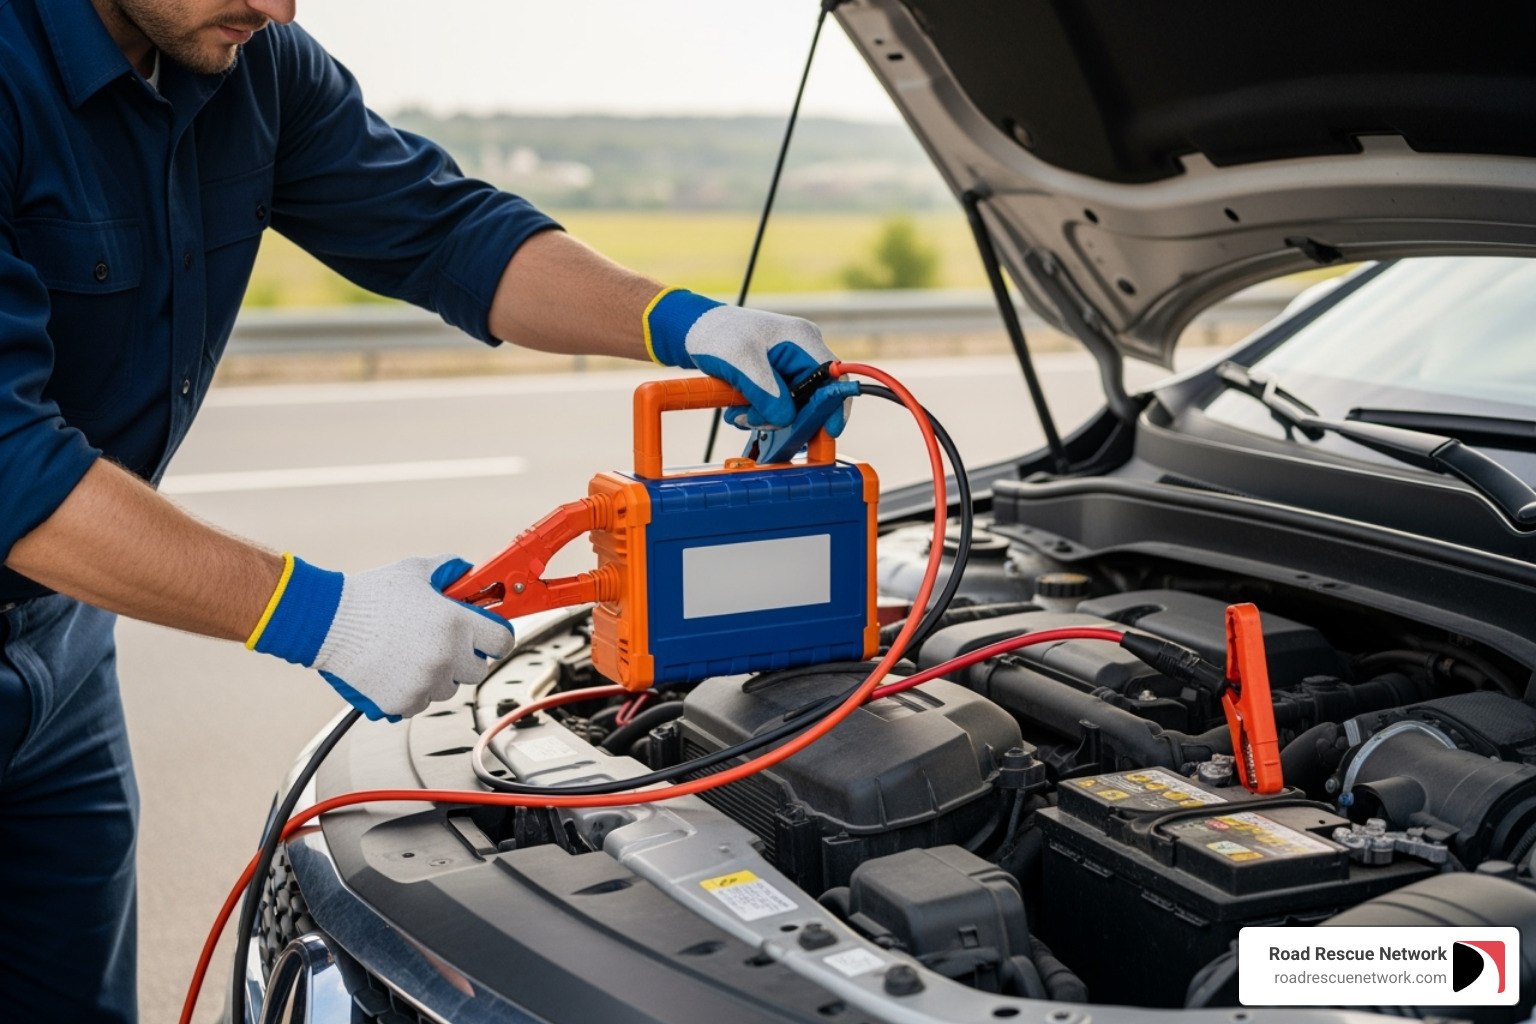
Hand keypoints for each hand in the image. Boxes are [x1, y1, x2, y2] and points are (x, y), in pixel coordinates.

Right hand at [247, 554, 515, 720]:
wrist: (326, 622)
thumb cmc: (369, 595)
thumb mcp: (417, 571)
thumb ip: (451, 572)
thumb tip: (471, 574)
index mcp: (456, 624)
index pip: (503, 641)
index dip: (495, 636)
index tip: (486, 635)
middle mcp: (446, 657)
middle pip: (477, 668)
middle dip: (464, 655)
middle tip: (440, 641)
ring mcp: (424, 683)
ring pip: (448, 688)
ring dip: (437, 674)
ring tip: (410, 652)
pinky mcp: (402, 702)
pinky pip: (421, 702)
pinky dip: (412, 690)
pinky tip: (394, 668)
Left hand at [643, 288, 849, 434]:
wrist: (693, 331)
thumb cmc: (716, 335)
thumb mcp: (740, 362)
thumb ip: (765, 392)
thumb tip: (785, 420)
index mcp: (801, 339)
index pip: (833, 376)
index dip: (834, 405)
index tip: (828, 430)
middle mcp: (801, 351)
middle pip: (811, 397)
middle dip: (784, 415)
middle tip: (752, 418)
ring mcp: (788, 365)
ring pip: (792, 406)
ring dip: (765, 416)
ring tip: (738, 412)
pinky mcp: (775, 377)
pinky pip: (777, 404)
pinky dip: (759, 412)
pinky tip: (738, 407)